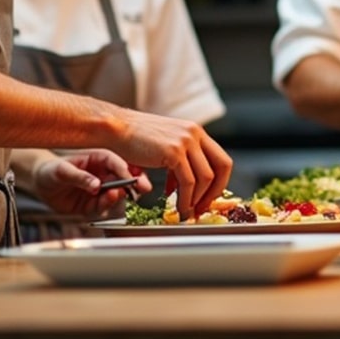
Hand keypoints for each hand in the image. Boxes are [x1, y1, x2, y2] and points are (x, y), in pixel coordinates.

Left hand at [29, 150, 150, 216]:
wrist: (41, 185)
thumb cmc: (51, 170)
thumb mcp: (61, 170)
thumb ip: (79, 177)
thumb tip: (96, 185)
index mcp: (97, 158)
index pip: (115, 161)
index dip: (125, 169)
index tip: (131, 177)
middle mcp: (101, 173)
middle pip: (124, 177)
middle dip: (135, 182)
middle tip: (142, 188)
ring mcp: (99, 189)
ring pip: (116, 193)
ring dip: (118, 195)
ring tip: (114, 194)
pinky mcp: (93, 203)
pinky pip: (103, 206)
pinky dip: (105, 206)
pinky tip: (101, 203)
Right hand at [106, 111, 231, 221]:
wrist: (116, 128)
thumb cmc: (134, 138)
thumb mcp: (165, 147)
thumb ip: (180, 163)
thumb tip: (186, 186)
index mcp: (194, 131)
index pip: (221, 159)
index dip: (219, 181)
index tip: (210, 196)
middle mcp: (194, 134)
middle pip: (222, 166)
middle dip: (215, 191)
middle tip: (204, 206)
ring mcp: (185, 141)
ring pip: (206, 177)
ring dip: (198, 199)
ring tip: (187, 210)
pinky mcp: (173, 152)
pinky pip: (188, 182)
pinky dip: (186, 198)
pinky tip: (179, 206)